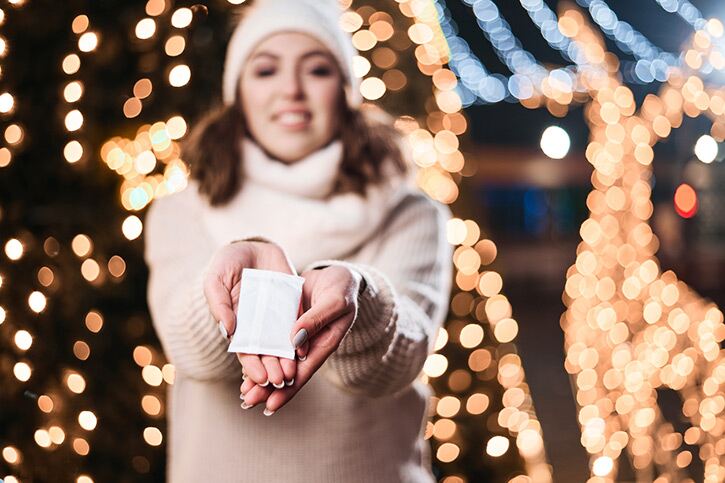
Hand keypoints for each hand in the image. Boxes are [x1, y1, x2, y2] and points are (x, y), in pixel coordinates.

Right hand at [203, 240, 297, 387]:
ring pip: (284, 343)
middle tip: (281, 381)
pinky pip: (299, 323)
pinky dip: (302, 337)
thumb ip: (219, 304)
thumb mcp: (215, 280)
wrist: (252, 244)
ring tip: (293, 373)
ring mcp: (277, 315)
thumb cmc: (227, 264)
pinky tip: (305, 349)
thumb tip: (227, 331)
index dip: (252, 366)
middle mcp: (259, 325)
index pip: (246, 352)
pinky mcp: (293, 304)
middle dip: (273, 368)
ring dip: (288, 360)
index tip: (260, 377)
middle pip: (267, 353)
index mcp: (239, 325)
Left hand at [239, 265, 362, 413]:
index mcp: (325, 343)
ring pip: (278, 360)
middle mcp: (310, 344)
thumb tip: (294, 343)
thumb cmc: (342, 288)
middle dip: (268, 388)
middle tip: (247, 401)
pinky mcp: (286, 324)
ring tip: (243, 391)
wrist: (338, 274)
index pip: (304, 371)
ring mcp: (297, 336)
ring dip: (261, 375)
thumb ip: (315, 320)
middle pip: (288, 372)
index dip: (288, 389)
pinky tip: (246, 362)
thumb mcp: (334, 301)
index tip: (270, 406)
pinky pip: (272, 342)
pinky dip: (261, 353)